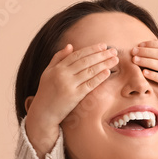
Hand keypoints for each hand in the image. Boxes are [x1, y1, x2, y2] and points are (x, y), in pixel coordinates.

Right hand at [24, 43, 117, 157]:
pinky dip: (99, 77)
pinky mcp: (74, 96)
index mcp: (57, 68)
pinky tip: (108, 72)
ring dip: (104, 64)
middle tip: (113, 51)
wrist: (43, 113)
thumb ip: (58, 58)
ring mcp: (68, 85)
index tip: (103, 46)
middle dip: (101, 55)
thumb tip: (70, 45)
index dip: (91, 49)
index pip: (77, 55)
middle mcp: (62, 74)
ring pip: (89, 71)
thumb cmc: (47, 92)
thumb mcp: (48, 72)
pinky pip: (89, 84)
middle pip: (85, 61)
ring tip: (115, 59)